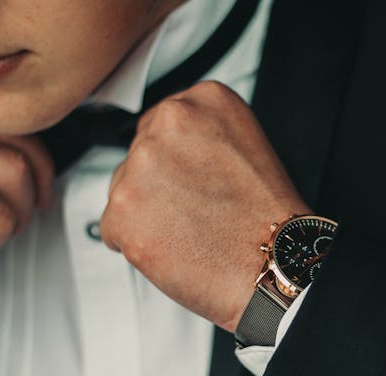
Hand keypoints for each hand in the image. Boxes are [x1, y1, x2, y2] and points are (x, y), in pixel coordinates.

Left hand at [100, 81, 309, 331]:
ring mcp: (142, 164)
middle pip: (139, 153)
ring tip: (189, 230)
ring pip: (123, 189)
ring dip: (146, 213)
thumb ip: (201, 136)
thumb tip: (167, 149)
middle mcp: (170, 122)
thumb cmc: (266, 220)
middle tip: (195, 209)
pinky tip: (172, 247)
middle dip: (158, 184)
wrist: (272, 265)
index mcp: (204, 100)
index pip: (162, 122)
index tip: (195, 178)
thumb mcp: (246, 146)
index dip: (177, 160)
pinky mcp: (121, 209)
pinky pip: (112, 227)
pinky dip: (134, 243)